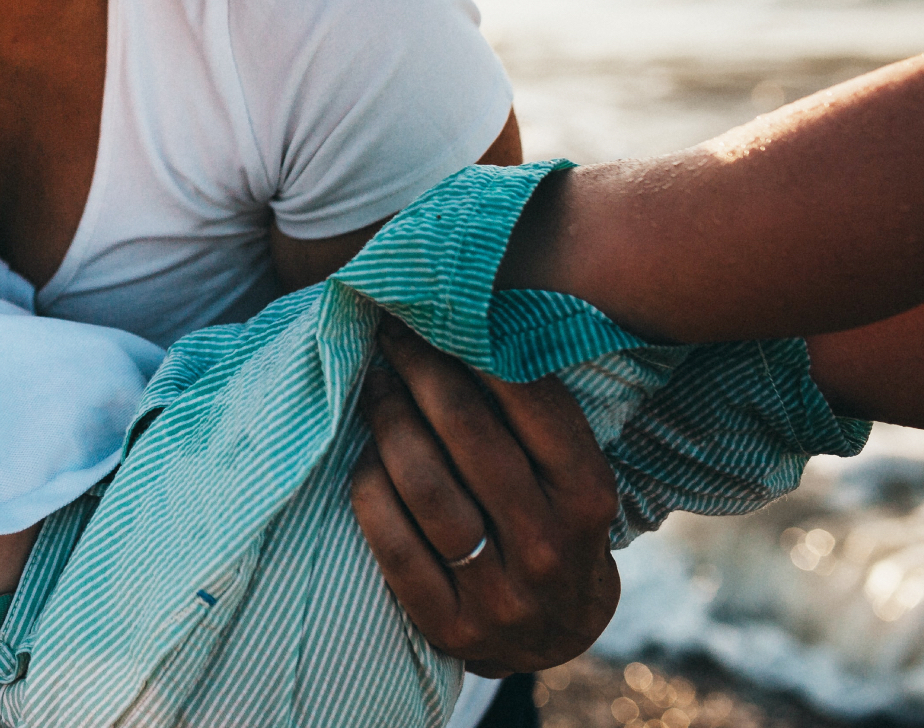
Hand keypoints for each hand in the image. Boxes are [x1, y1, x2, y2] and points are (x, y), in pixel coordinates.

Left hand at [349, 317, 619, 675]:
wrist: (553, 636)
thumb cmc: (552, 526)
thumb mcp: (570, 477)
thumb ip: (533, 418)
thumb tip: (468, 322)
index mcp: (588, 498)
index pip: (534, 406)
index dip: (476, 350)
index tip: (436, 315)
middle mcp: (549, 547)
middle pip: (470, 437)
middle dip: (422, 372)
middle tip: (391, 336)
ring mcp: (499, 594)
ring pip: (426, 487)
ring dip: (389, 422)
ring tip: (373, 386)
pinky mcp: (449, 624)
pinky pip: (392, 542)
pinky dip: (370, 488)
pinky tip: (364, 456)